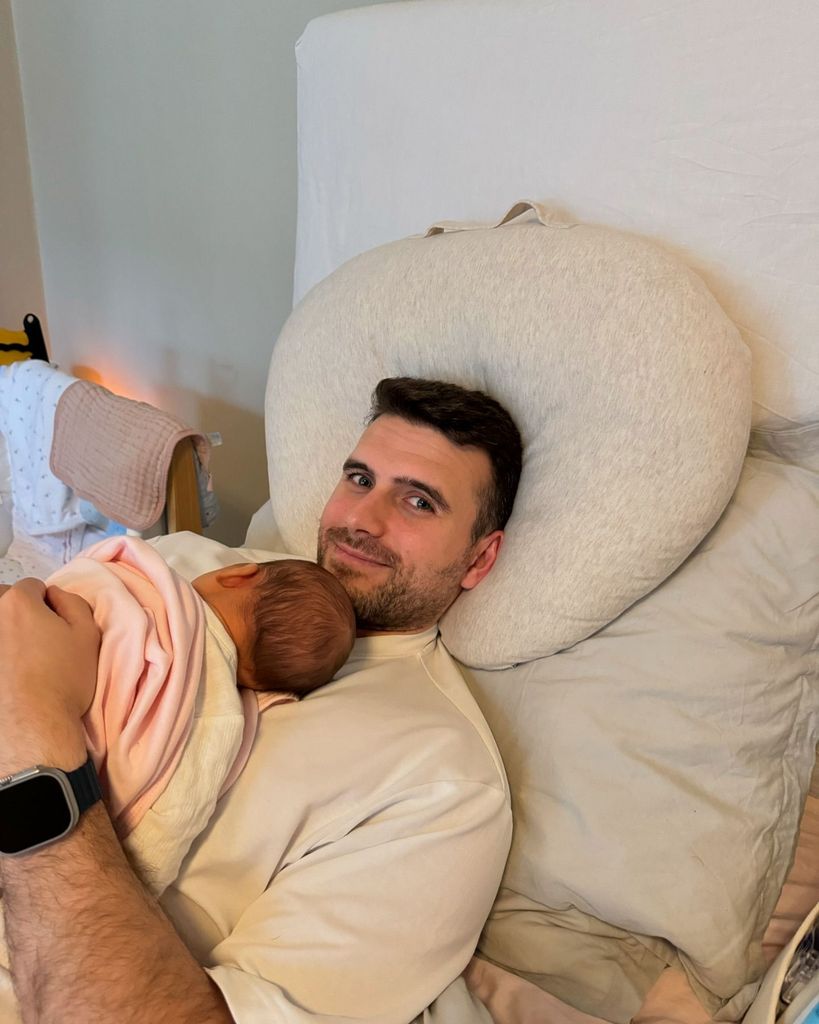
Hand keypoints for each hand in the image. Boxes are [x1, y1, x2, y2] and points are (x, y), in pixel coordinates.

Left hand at [0, 579, 99, 769]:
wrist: (33, 726)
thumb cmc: (64, 679)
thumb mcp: (88, 635)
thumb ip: (73, 603)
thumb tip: (55, 594)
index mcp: (17, 602)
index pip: (32, 587)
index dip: (47, 604)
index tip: (54, 625)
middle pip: (2, 599)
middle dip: (15, 611)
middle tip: (31, 639)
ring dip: (4, 631)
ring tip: (15, 657)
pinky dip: (1, 655)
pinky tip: (8, 673)